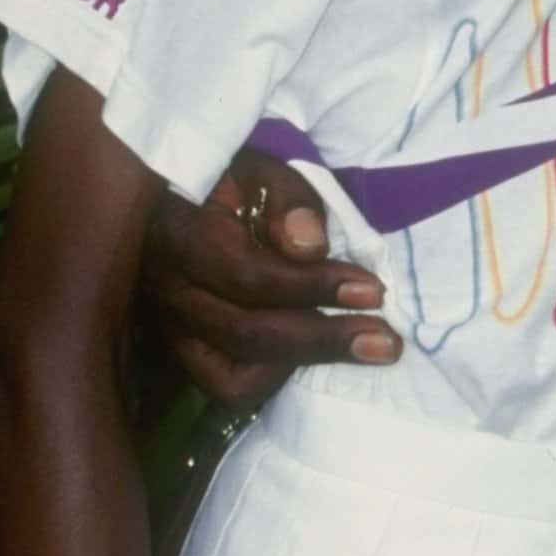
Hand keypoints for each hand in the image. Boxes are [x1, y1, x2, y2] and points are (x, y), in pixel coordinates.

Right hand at [140, 152, 400, 406]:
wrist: (173, 202)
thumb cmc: (227, 181)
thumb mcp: (260, 169)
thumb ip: (288, 199)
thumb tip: (311, 247)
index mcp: (184, 237)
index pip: (250, 277)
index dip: (315, 287)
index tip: (373, 290)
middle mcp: (170, 294)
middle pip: (246, 334)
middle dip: (324, 339)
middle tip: (386, 341)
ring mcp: (173, 330)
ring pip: (232, 375)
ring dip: (300, 364)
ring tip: (355, 347)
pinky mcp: (184, 352)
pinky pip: (224, 386)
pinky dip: (272, 378)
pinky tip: (312, 354)